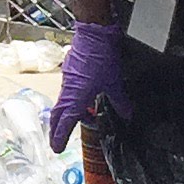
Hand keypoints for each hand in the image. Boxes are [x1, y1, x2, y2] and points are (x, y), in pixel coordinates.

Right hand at [50, 17, 131, 150]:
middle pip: (58, 115)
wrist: (93, 34)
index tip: (56, 149)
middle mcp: (68, 91)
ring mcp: (67, 80)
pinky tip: (83, 98)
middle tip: (57, 140)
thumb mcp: (114, 84)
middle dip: (58, 129)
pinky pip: (67, 91)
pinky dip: (72, 100)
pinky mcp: (71, 71)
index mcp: (76, 98)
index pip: (65, 123)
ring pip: (63, 102)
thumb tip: (127, 115)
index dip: (60, 137)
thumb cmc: (101, 58)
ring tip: (76, 120)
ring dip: (67, 114)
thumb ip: (119, 102)